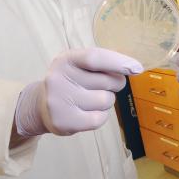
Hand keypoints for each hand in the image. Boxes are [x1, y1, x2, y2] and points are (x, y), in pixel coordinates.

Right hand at [15, 48, 142, 136]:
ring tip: (90, 99)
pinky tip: (87, 112)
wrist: (40, 105)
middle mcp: (59, 78)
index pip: (95, 57)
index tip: (137, 68)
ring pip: (105, 101)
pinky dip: (100, 116)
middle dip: (115, 84)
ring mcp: (60, 101)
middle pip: (107, 81)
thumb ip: (102, 63)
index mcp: (66, 59)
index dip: (118, 62)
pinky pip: (99, 119)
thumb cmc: (70, 81)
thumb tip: (134, 68)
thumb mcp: (79, 65)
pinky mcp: (64, 121)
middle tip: (104, 86)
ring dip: (106, 101)